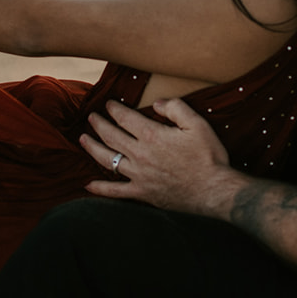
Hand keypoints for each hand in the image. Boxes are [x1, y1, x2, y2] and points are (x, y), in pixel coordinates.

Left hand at [79, 98, 245, 216]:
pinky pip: (115, 191)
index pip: (125, 118)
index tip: (108, 104)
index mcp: (152, 136)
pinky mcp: (142, 193)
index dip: (114, 109)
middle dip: (99, 124)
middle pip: (111, 136)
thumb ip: (176, 108)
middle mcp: (140, 155)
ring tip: (83, 139)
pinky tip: (89, 185)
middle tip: (92, 117)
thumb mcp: (197, 124)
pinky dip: (101, 188)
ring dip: (92, 148)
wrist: (214, 191)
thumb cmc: (208, 157)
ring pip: (107, 160)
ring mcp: (138, 176)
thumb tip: (156, 104)